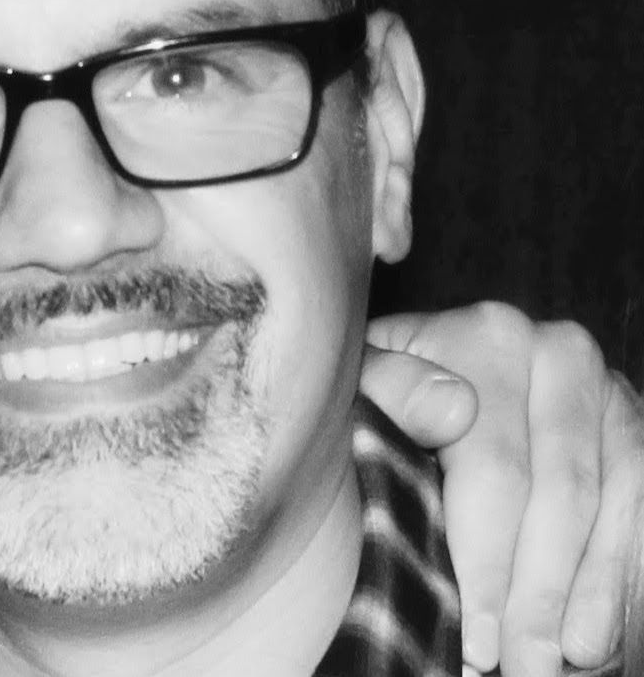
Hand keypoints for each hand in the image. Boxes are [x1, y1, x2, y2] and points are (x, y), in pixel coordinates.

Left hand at [361, 301, 643, 676]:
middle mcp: (555, 351)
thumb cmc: (382, 390)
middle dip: (536, 595)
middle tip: (519, 667)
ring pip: (608, 506)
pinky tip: (594, 632)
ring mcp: (602, 386)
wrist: (423, 362)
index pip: (496, 470)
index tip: (473, 635)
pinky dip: (617, 572)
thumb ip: (393, 388)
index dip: (484, 562)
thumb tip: (456, 411)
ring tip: (560, 661)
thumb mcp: (365, 383)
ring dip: (584, 594)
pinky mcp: (629, 422)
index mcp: (486, 337)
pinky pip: (637, 503)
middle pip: (559, 495)